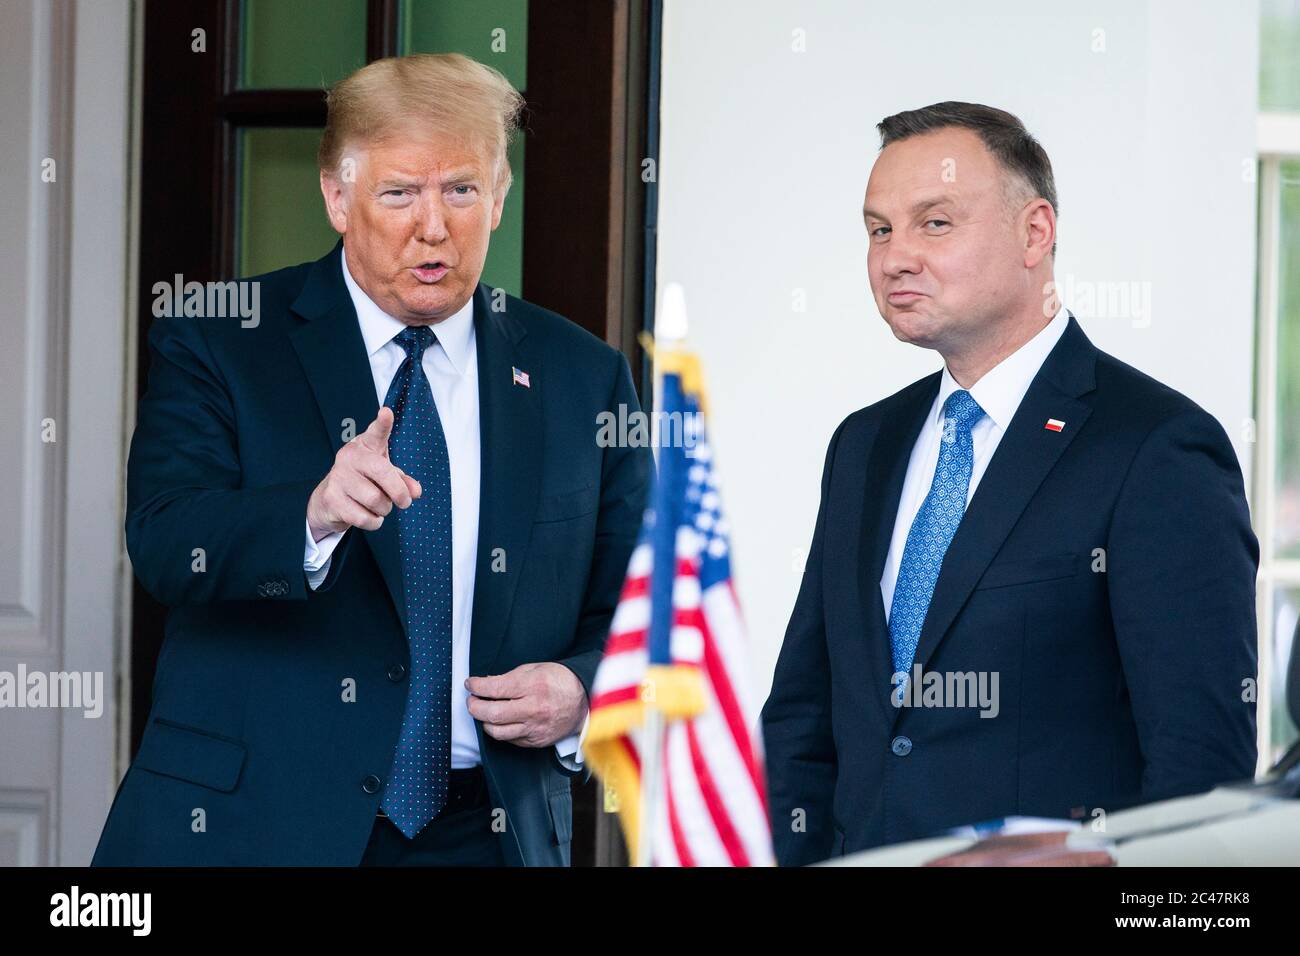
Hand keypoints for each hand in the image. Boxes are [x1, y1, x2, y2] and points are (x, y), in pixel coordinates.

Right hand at [306, 406, 421, 538]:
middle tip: (404, 502)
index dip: (382, 423)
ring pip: (375, 500)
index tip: (386, 412)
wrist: (329, 501)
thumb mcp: (386, 478)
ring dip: (384, 509)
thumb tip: (415, 492)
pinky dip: (373, 521)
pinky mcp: (331, 499)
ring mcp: (338, 477)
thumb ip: (403, 482)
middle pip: (383, 473)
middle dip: (399, 492)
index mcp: (366, 446)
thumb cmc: (364, 482)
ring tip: (379, 506)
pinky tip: (368, 516)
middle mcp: (349, 457)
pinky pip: (364, 517)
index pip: (376, 433)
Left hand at [466, 663, 587, 747]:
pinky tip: (501, 721)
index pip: (494, 689)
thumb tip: (486, 685)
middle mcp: (533, 709)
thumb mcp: (535, 669)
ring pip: (497, 732)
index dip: (476, 686)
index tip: (470, 684)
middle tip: (472, 701)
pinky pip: (510, 740)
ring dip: (485, 722)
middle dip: (474, 707)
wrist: (584, 700)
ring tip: (484, 712)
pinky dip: (501, 730)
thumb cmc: (559, 681)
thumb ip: (509, 677)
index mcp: (533, 686)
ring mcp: (535, 728)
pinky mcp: (537, 741)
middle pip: (492, 714)